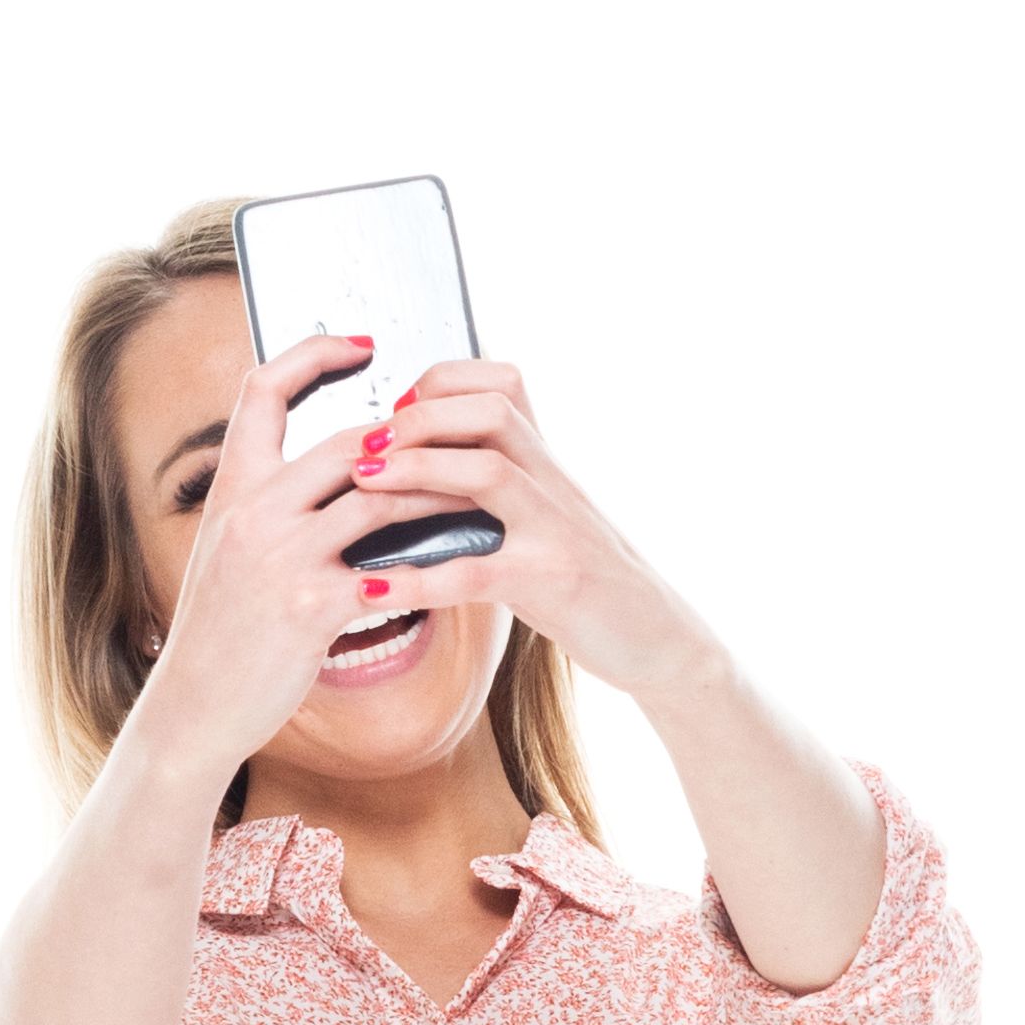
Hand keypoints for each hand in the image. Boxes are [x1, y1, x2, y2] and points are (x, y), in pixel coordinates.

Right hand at [134, 334, 473, 769]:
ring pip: (380, 499)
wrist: (193, 703)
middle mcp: (252, 510)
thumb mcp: (227, 549)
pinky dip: (431, 568)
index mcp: (232, 486)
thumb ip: (270, 505)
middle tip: (458, 441)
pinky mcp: (308, 607)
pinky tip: (463, 570)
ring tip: (478, 497)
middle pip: (349, 441)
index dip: (315, 354)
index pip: (265, 389)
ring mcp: (280, 557)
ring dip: (438, 497)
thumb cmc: (222, 630)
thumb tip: (331, 475)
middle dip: (413, 439)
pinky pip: (389, 572)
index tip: (364, 344)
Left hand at [342, 360, 725, 700]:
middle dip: (419, 417)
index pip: (502, 385)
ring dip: (415, 468)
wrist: (662, 640)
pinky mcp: (552, 586)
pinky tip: (372, 588)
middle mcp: (556, 484)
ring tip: (362, 482)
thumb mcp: (550, 523)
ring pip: (487, 471)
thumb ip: (503, 493)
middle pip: (491, 411)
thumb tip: (429, 476)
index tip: (396, 409)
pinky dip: (418, 578)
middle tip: (363, 444)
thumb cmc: (592, 585)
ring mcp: (557, 531)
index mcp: (549, 465)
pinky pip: (476, 572)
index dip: (441, 384)